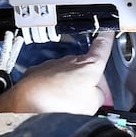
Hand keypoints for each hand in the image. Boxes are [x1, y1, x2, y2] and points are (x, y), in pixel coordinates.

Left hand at [0, 31, 115, 113]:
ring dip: (69, 87)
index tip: (108, 31)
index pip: (102, 46)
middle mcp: (70, 60)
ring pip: (68, 75)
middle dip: (89, 82)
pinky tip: (52, 103)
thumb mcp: (93, 103)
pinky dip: (53, 90)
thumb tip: (95, 94)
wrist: (27, 104)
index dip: (107, 38)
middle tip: (89, 100)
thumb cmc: (60, 102)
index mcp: (89, 65)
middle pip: (86, 67)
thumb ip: (99, 94)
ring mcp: (53, 65)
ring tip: (66, 105)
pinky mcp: (38, 72)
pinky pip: (51, 80)